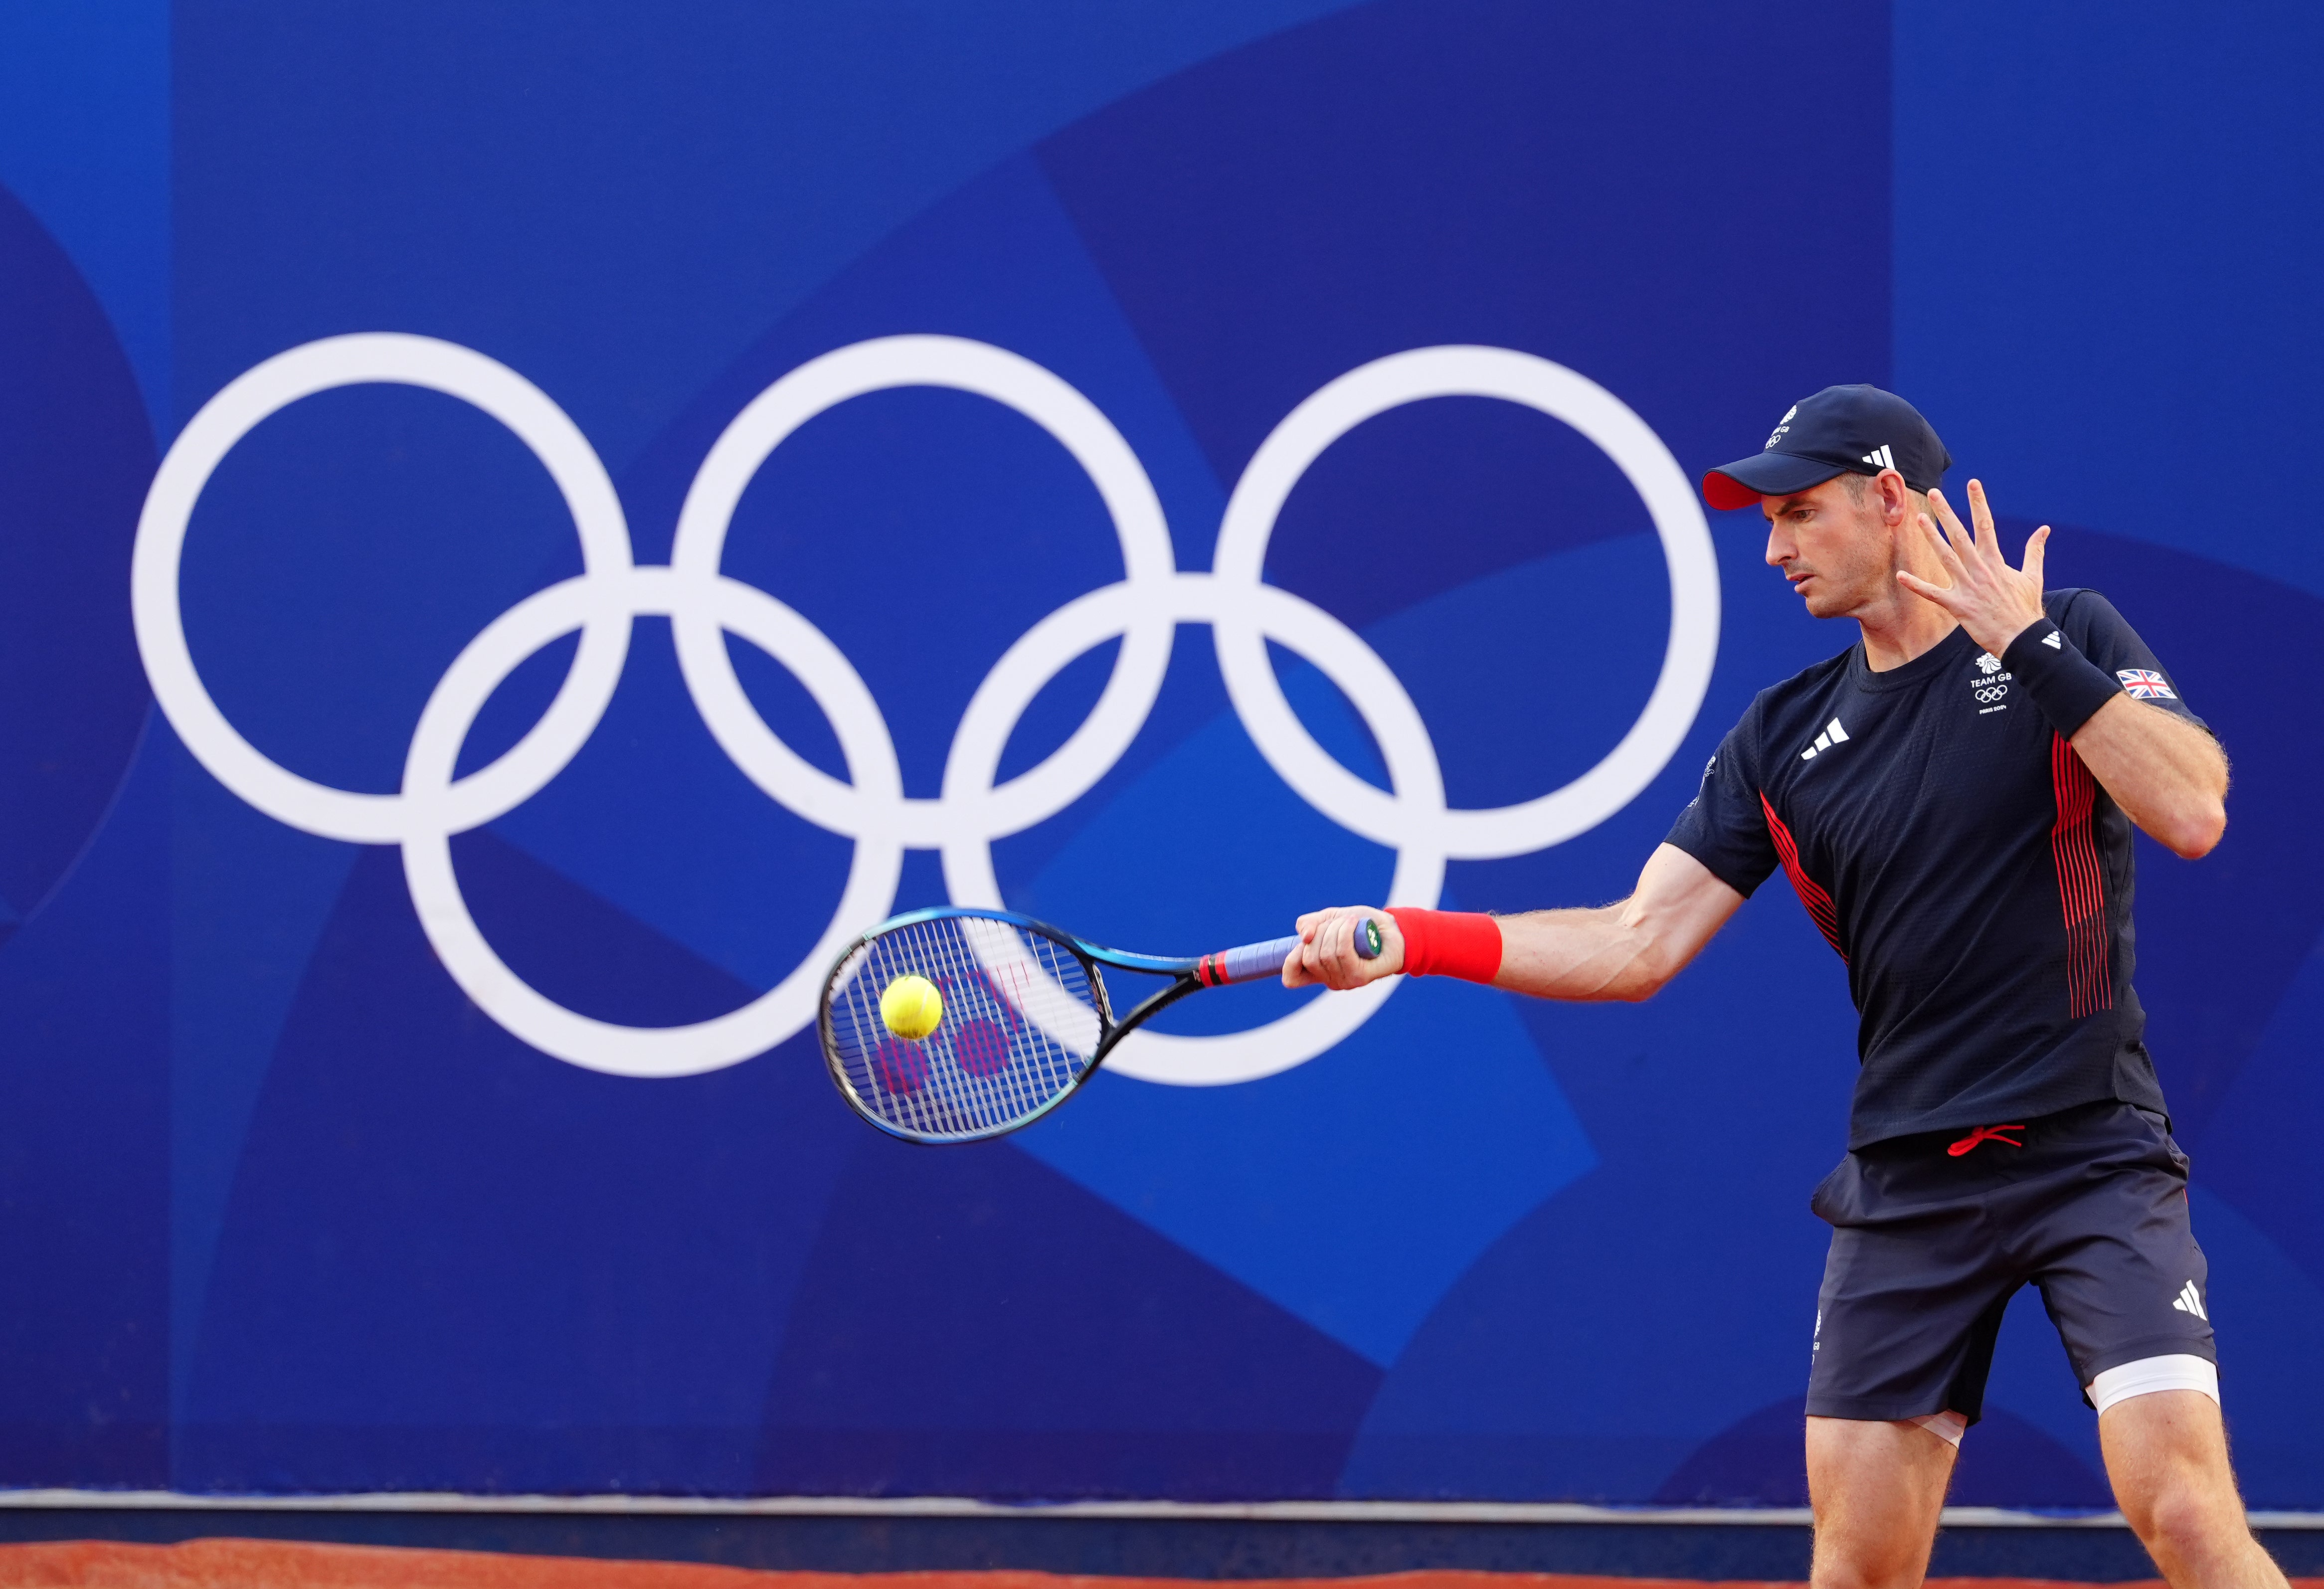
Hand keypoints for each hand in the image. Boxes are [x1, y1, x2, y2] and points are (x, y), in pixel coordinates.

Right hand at [1282, 906, 1402, 988]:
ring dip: (1335, 928)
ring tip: (1350, 921)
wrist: (1392, 928)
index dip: (1290, 960)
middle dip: (1320, 932)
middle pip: (1309, 958)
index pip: (1291, 979)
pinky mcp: (1361, 976)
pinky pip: (1343, 952)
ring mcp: (1345, 981)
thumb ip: (1310, 924)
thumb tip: (1304, 937)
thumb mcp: (1329, 919)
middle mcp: (1330, 980)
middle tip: (1337, 922)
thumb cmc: (1360, 926)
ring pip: (1326, 954)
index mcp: (1318, 971)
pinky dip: (1345, 932)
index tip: (1305, 940)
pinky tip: (1352, 923)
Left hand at [1895, 479, 2049, 656]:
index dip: (1978, 502)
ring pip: (1945, 556)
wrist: (2022, 638)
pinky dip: (1917, 585)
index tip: (1972, 483)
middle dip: (1946, 513)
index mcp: (1996, 561)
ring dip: (1931, 537)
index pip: (1986, 524)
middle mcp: (1980, 569)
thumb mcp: (2033, 576)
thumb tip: (2044, 529)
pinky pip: (1933, 594)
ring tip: (1918, 518)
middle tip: (1934, 493)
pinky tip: (1901, 575)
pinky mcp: (1958, 606)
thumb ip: (2034, 551)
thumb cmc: (2025, 608)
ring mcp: (1968, 587)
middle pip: (1960, 535)